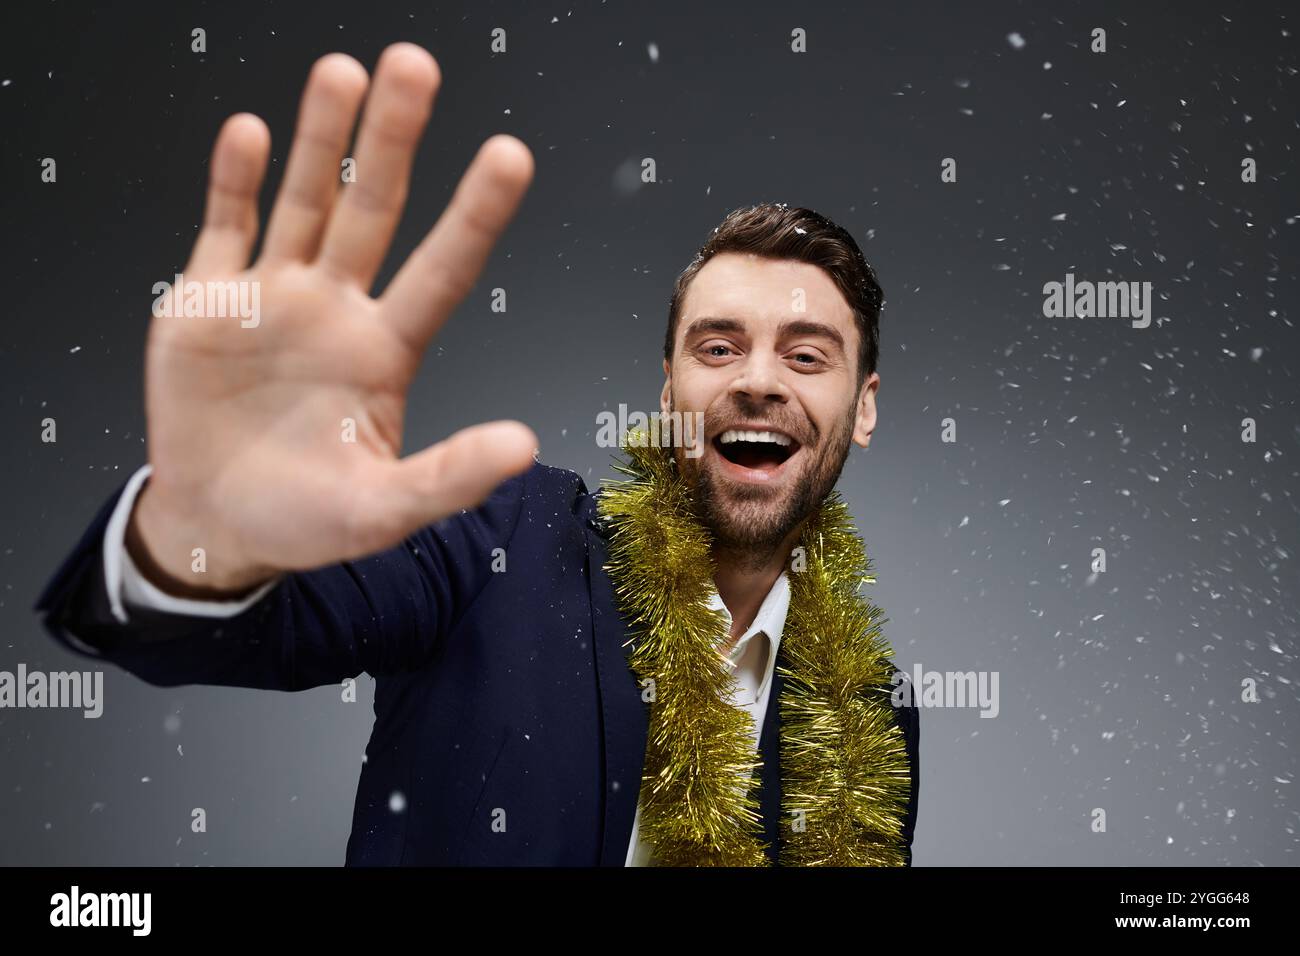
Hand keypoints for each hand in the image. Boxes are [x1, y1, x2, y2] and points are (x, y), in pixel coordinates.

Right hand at [128, 43, 537, 596]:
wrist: (219, 525)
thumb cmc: (306, 520)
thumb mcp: (382, 511)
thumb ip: (449, 477)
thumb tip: (523, 445)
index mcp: (386, 351)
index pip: (442, 270)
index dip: (474, 214)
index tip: (511, 155)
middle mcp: (337, 309)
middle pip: (374, 209)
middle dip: (392, 140)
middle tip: (415, 67)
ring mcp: (274, 297)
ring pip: (305, 201)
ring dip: (322, 139)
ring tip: (343, 72)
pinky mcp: (209, 301)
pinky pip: (225, 228)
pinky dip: (236, 181)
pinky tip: (251, 133)